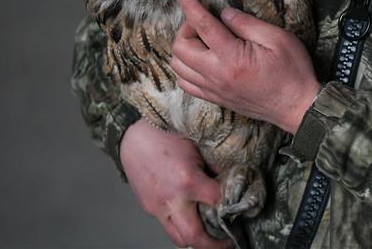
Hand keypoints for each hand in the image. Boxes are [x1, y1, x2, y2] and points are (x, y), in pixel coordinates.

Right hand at [120, 119, 229, 248]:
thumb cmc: (167, 135)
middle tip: (227, 243)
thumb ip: (213, 169)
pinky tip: (190, 215)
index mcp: (188, 181)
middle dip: (213, 245)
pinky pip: (167, 225)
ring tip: (209, 236)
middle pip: (194, 236)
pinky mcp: (148, 208)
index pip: (218, 203)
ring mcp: (157, 207)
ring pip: (178, 238)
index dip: (230, 206)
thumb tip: (229, 182)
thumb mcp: (198, 147)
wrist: (133, 136)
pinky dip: (181, 225)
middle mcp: (172, 199)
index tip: (239, 209)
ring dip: (195, 240)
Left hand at [170, 0, 321, 133]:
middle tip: (205, 21)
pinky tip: (201, 59)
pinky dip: (185, 68)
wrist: (297, 108)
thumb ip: (248, 24)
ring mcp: (214, 89)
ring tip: (203, 39)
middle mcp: (217, 75)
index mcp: (232, 57)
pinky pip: (186, 84)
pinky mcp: (216, 98)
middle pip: (180, 47)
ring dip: (184, 48)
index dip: (188, 4)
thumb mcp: (278, 39)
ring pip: (178, 66)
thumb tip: (224, 13)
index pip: (202, 24)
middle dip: (186, 27)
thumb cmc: (293, 72)